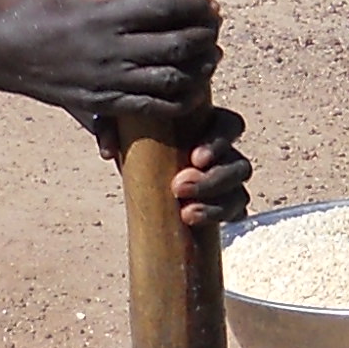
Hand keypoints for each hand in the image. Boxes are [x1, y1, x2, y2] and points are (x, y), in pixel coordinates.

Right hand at [0, 0, 219, 119]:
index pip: (165, 7)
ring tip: (211, 58)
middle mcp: (111, 48)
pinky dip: (181, 101)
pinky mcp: (105, 104)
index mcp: (105, 14)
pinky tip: (193, 91)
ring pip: (172, 80)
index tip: (210, 4)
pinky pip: (154, 108)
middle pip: (178, 45)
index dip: (196, 5)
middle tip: (214, 29)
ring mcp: (109, 80)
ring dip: (201, 69)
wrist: (6, 56)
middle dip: (206, 37)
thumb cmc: (41, 11)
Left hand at [90, 103, 251, 229]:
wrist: (138, 167)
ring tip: (186, 214)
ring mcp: (226, 182)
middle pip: (239, 164)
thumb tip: (109, 151)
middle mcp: (223, 153)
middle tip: (179, 188)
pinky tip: (197, 222)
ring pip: (239, 192)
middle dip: (213, 180)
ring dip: (216, 204)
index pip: (230, 126)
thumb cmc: (137, 137)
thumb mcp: (122, 125)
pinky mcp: (222, 206)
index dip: (219, 141)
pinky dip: (222, 217)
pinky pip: (236, 213)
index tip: (194, 158)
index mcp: (207, 125)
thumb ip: (112, 127)